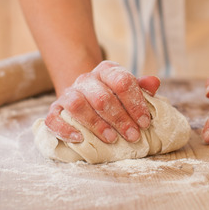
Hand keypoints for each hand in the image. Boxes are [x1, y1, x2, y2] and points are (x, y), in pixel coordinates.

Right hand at [45, 61, 160, 143]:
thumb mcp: (129, 88)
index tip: (144, 122)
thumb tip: (154, 83)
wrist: (85, 94)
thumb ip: (142, 87)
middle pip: (101, 97)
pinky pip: (53, 118)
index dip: (135, 103)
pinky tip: (80, 139)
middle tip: (133, 136)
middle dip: (120, 119)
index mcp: (106, 70)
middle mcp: (86, 79)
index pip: (121, 81)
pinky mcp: (55, 109)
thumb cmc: (113, 95)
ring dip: (96, 124)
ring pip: (77, 104)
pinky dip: (65, 129)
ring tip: (111, 139)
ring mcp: (68, 93)